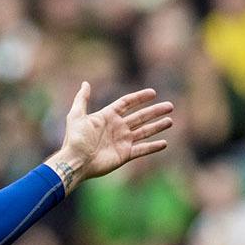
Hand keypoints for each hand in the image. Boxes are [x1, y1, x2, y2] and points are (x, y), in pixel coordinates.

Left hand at [46, 82, 173, 189]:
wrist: (75, 161)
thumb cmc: (75, 139)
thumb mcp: (76, 116)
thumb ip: (82, 99)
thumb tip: (85, 83)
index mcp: (107, 117)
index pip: (127, 103)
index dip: (139, 98)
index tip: (153, 93)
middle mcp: (116, 128)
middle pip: (140, 116)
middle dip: (155, 111)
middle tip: (170, 106)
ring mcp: (121, 141)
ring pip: (144, 131)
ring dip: (157, 126)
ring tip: (170, 121)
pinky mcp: (124, 155)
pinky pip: (142, 149)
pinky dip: (153, 147)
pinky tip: (164, 143)